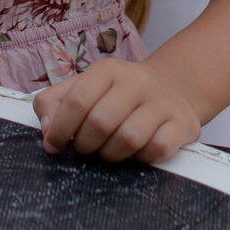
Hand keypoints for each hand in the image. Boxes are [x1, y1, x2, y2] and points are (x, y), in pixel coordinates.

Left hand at [32, 58, 203, 163]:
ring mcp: (162, 102)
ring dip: (111, 154)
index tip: (53, 146)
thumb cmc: (117, 95)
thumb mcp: (84, 88)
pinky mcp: (182, 123)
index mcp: (107, 70)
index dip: (59, 129)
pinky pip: (157, 149)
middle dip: (85, 145)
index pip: (76, 101)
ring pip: (128, 139)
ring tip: (108, 151)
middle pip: (100, 123)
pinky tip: (137, 152)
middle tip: (86, 148)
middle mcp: (136, 81)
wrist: (171, 88)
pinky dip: (141, 158)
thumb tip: (47, 129)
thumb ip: (54, 103)